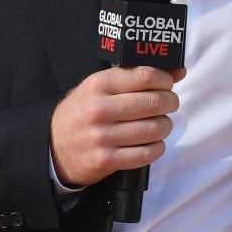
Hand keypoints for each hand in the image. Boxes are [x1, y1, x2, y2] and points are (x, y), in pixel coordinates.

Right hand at [49, 65, 185, 186]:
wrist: (52, 146)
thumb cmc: (84, 110)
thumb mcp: (102, 85)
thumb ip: (137, 76)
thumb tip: (179, 71)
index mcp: (100, 84)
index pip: (146, 76)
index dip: (166, 79)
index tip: (168, 83)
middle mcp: (100, 109)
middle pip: (154, 102)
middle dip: (170, 102)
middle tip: (169, 103)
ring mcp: (102, 136)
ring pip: (154, 128)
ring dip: (165, 126)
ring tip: (161, 124)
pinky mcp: (106, 160)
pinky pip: (146, 154)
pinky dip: (157, 148)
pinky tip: (152, 143)